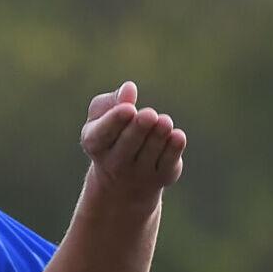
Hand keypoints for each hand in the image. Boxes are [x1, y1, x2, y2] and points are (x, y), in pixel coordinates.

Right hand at [80, 81, 187, 199]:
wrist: (121, 182)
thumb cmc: (112, 137)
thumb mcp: (101, 117)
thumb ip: (111, 101)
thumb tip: (129, 89)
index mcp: (95, 144)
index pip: (102, 134)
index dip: (115, 120)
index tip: (128, 109)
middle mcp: (115, 163)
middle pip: (128, 144)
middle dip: (139, 128)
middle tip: (149, 115)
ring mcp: (139, 173)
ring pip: (151, 150)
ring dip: (159, 134)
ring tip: (164, 122)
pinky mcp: (162, 176)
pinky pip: (169, 161)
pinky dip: (174, 147)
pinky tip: (177, 137)